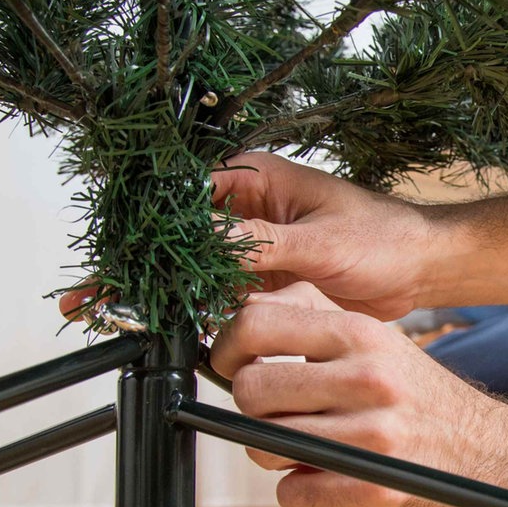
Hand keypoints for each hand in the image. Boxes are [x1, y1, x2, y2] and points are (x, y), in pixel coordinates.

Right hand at [59, 152, 433, 322]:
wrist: (420, 266)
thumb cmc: (382, 237)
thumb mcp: (318, 240)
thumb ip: (261, 245)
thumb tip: (208, 250)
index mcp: (252, 178)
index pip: (180, 201)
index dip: (144, 235)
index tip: (117, 264)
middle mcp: (244, 206)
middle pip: (175, 237)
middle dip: (133, 267)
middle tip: (87, 299)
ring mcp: (250, 242)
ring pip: (188, 267)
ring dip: (152, 292)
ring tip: (100, 314)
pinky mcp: (262, 274)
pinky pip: (214, 292)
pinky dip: (187, 309)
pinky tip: (156, 328)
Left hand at [208, 281, 507, 506]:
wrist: (483, 447)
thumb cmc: (416, 391)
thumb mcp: (374, 336)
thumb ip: (311, 314)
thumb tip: (243, 309)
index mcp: (360, 334)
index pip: (256, 323)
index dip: (227, 347)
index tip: (231, 363)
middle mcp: (366, 379)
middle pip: (250, 391)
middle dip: (252, 407)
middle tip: (275, 411)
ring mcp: (370, 436)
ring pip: (263, 447)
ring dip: (273, 451)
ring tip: (305, 443)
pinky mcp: (372, 486)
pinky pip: (291, 494)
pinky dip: (297, 490)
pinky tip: (322, 475)